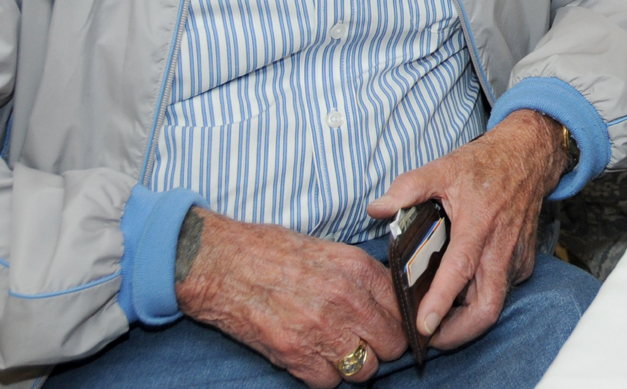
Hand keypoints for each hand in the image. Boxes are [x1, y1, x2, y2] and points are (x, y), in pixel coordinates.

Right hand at [174, 210, 405, 386]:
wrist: (223, 264)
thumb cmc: (273, 253)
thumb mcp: (330, 251)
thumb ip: (363, 276)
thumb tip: (387, 299)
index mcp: (359, 270)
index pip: (403, 309)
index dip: (398, 321)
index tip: (389, 326)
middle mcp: (347, 301)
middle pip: (392, 344)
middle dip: (382, 346)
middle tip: (365, 342)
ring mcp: (322, 331)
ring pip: (365, 369)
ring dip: (355, 365)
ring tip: (338, 351)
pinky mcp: (295, 355)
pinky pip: (328, 382)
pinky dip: (323, 376)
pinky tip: (312, 358)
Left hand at [364, 110, 568, 351]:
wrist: (528, 156)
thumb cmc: (484, 165)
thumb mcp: (443, 167)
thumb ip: (407, 188)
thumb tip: (376, 209)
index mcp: (478, 224)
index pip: (460, 270)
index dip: (441, 302)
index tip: (423, 327)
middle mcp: (501, 248)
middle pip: (486, 308)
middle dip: (457, 334)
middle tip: (427, 338)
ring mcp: (516, 258)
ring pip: (494, 305)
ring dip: (466, 320)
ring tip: (437, 319)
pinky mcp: (523, 264)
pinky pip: (501, 291)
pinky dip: (479, 300)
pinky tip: (460, 293)